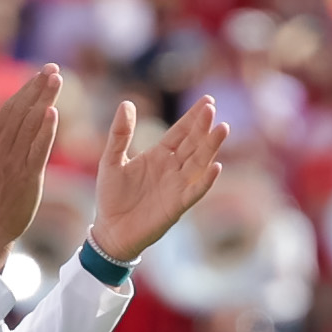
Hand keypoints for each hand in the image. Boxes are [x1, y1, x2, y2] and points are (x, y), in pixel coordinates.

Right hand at [0, 64, 62, 264]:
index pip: (9, 109)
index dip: (26, 89)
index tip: (41, 73)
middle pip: (21, 112)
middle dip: (37, 88)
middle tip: (53, 68)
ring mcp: (12, 163)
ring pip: (30, 126)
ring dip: (44, 101)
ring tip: (57, 80)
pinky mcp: (26, 178)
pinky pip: (37, 150)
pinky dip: (45, 131)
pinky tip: (53, 113)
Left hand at [85, 95, 228, 263]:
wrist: (109, 231)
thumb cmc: (111, 196)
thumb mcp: (111, 161)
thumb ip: (120, 134)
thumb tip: (126, 103)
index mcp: (159, 155)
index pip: (181, 132)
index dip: (193, 117)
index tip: (207, 101)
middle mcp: (173, 168)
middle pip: (193, 144)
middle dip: (203, 127)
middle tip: (211, 109)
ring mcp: (177, 186)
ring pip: (198, 162)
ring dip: (210, 147)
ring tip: (222, 128)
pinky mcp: (177, 205)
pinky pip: (195, 191)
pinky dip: (206, 180)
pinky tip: (216, 167)